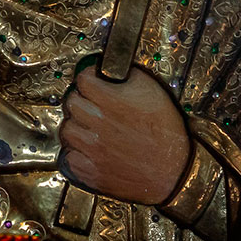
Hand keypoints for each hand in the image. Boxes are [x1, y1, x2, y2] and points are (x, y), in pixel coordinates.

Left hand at [59, 67, 190, 205]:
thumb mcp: (153, 91)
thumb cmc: (166, 133)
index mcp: (111, 102)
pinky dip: (75, 153)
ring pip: (67, 131)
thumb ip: (129, 75)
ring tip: (88, 127)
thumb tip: (113, 69)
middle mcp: (98, 125)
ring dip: (76, 126)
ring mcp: (93, 150)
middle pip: (71, 103)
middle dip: (80, 100)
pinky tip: (88, 149)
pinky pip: (69, 158)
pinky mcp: (92, 172)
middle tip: (90, 103)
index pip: (82, 80)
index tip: (93, 80)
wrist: (173, 170)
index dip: (89, 77)